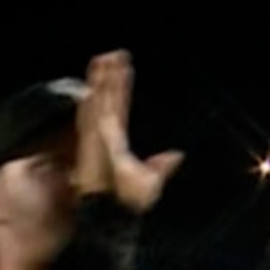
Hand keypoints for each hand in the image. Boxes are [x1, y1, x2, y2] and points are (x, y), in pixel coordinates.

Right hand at [68, 50, 183, 213]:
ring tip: (103, 58)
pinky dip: (94, 99)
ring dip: (99, 81)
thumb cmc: (124, 204)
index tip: (123, 66)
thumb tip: (176, 155)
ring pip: (98, 102)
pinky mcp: (93, 142)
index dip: (119, 86)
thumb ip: (160, 167)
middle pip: (106, 99)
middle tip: (110, 54)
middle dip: (107, 77)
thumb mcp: (149, 183)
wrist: (113, 215)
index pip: (118, 107)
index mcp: (115, 142)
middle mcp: (103, 136)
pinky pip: (93, 115)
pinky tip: (95, 83)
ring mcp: (96, 138)